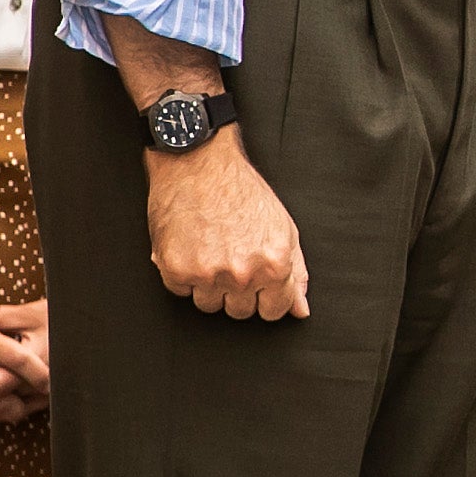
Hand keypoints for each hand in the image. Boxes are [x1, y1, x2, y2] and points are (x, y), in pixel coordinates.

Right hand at [146, 136, 308, 321]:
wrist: (199, 165)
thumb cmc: (241, 192)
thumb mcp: (283, 228)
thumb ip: (296, 273)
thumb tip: (300, 309)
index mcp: (274, 265)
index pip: (274, 311)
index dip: (267, 299)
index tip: (259, 287)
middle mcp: (242, 274)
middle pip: (241, 312)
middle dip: (239, 292)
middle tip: (232, 262)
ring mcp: (207, 274)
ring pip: (209, 306)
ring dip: (209, 287)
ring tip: (211, 253)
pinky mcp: (175, 270)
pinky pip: (180, 291)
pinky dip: (183, 275)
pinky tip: (191, 249)